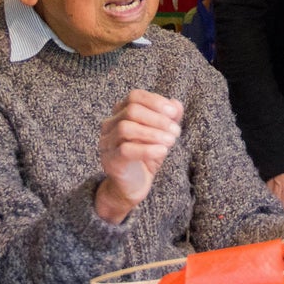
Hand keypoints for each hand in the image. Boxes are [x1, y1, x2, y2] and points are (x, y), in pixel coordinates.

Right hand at [95, 90, 182, 222]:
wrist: (132, 187)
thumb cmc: (146, 157)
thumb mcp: (161, 135)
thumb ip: (169, 118)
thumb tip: (176, 104)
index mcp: (120, 113)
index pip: (135, 96)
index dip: (155, 102)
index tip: (174, 113)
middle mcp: (110, 125)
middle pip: (131, 110)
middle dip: (157, 119)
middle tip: (176, 131)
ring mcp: (107, 143)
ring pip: (126, 128)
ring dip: (153, 133)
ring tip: (171, 141)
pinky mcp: (110, 161)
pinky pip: (125, 150)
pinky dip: (147, 149)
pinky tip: (162, 151)